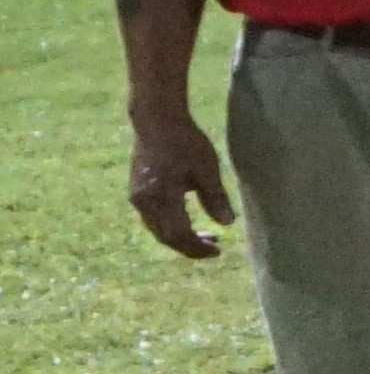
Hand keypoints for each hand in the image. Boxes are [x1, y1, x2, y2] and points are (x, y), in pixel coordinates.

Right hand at [125, 111, 232, 259]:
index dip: (197, 248)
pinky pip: (153, 219)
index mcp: (161, 197)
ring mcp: (137, 198)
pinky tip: (188, 221)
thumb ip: (215, 198)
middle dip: (190, 246)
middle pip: (166, 237)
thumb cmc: (185, 142)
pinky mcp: (136, 192)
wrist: (156, 121)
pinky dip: (170, 226)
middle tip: (215, 248)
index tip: (217, 252)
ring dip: (180, 237)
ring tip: (207, 237)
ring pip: (157, 229)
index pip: (179, 235)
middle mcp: (143, 202)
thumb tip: (228, 224)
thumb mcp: (206, 169)